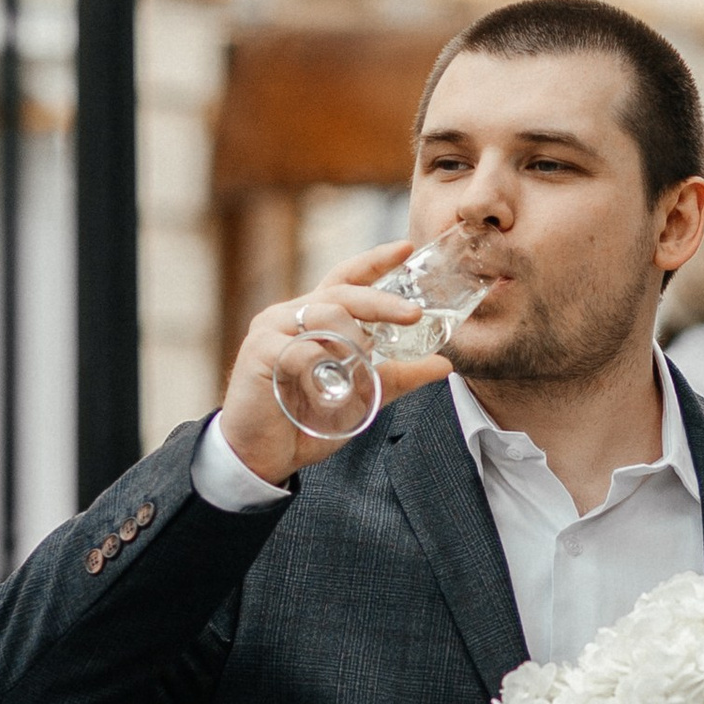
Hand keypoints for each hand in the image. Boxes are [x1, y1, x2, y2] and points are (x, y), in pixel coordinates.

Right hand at [216, 237, 460, 485]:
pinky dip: (322, 371)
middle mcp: (290, 315)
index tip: (406, 248)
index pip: (346, 279)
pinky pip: (303, 351)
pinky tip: (326, 391)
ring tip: (360, 371)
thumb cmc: (306, 421)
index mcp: (314, 320)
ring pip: (325, 316)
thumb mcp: (362, 397)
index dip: (375, 261)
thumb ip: (397, 377)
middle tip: (414, 314)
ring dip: (352, 343)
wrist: (264, 456)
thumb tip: (444, 365)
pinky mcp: (259, 352)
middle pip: (342, 293)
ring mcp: (271, 330)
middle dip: (382, 302)